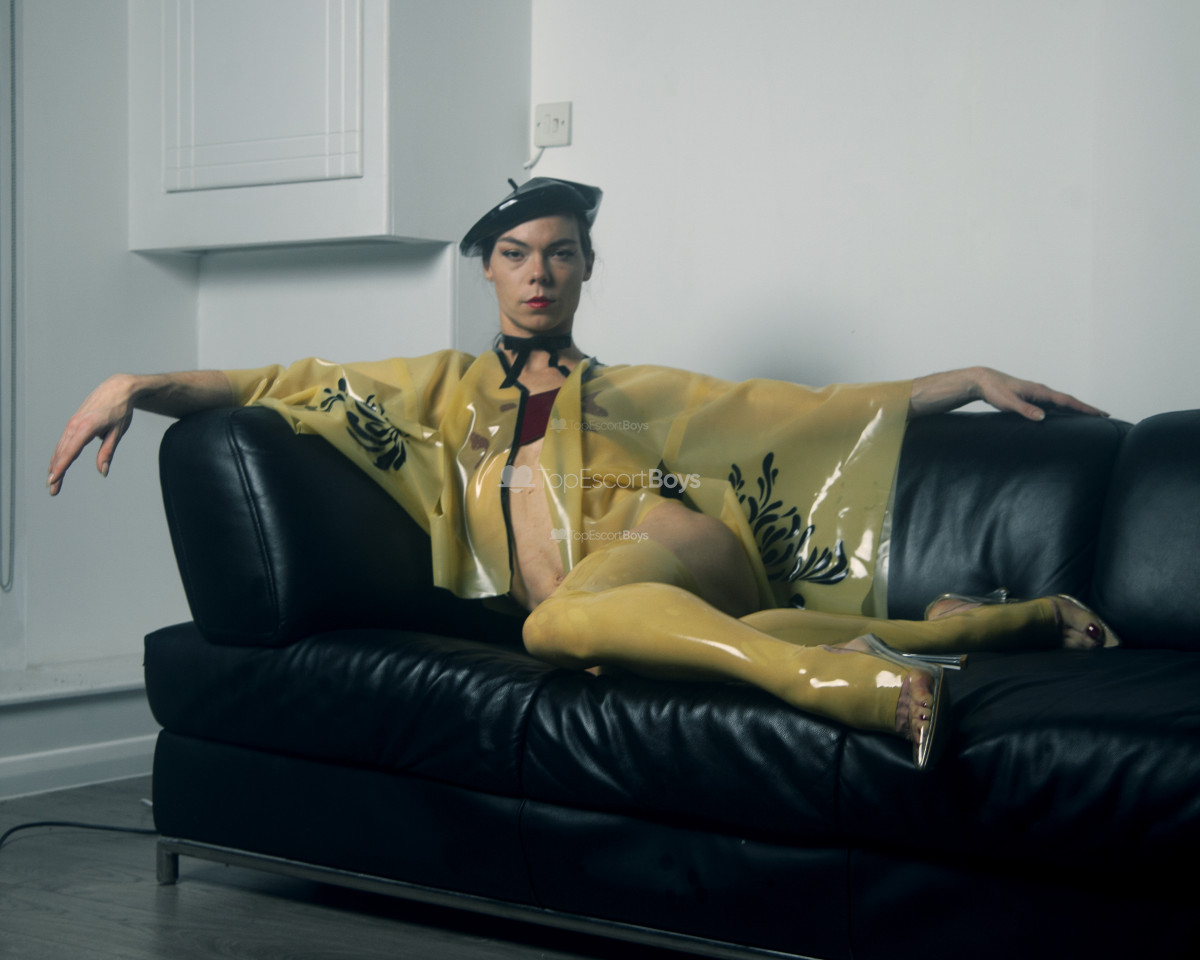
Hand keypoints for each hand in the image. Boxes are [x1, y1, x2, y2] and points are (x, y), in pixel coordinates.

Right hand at [47, 374, 137, 495]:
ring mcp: (72, 423)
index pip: (70, 452)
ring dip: (55, 465)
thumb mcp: (118, 432)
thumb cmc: (120, 410)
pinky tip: (55, 464)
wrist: (117, 388)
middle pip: (62, 452)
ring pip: (61, 447)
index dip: (61, 468)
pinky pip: (64, 441)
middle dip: (56, 472)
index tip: (53, 481)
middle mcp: (75, 425)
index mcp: (87, 427)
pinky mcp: (73, 422)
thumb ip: (108, 452)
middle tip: (52, 490)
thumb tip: (102, 471)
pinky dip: (59, 453)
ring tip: (52, 482)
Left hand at [972, 367, 1107, 420]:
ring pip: (1062, 403)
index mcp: (1040, 391)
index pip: (1067, 401)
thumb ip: (1025, 410)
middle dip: (1086, 408)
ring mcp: (1037, 394)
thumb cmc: (995, 391)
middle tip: (1105, 415)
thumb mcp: (1009, 402)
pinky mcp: (1031, 398)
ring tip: (1091, 417)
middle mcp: (1042, 391)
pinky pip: (1052, 405)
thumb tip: (1042, 417)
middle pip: (1069, 401)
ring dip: (1076, 409)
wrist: (983, 381)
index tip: (1100, 413)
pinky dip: (1063, 410)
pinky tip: (1065, 417)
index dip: (1084, 408)